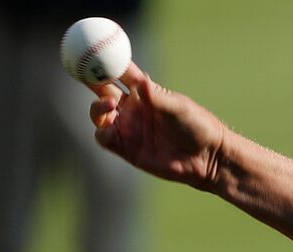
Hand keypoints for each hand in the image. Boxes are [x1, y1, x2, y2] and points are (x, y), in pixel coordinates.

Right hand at [89, 63, 226, 190]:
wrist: (208, 158)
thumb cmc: (198, 127)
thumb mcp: (178, 107)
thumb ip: (156, 97)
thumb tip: (140, 79)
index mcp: (145, 93)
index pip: (121, 73)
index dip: (106, 62)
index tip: (94, 51)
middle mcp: (133, 109)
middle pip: (102, 90)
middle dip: (91, 79)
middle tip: (85, 71)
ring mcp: (129, 128)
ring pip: (99, 114)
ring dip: (97, 107)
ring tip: (110, 104)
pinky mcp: (127, 148)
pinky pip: (104, 137)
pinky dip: (102, 131)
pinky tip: (110, 128)